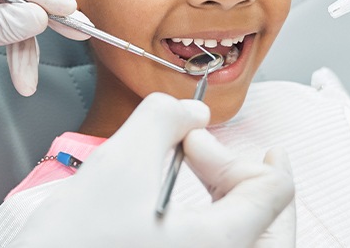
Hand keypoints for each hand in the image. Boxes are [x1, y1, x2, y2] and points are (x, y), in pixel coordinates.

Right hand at [9, 93, 294, 247]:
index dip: (242, 150)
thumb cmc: (75, 243)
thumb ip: (163, 119)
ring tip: (202, 173)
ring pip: (252, 240)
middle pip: (273, 223)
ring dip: (236, 199)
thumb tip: (194, 114)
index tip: (200, 139)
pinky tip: (191, 205)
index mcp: (220, 247)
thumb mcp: (119, 164)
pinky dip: (219, 221)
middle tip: (206, 153)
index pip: (274, 192)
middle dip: (243, 176)